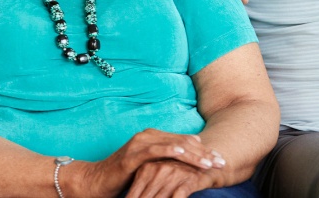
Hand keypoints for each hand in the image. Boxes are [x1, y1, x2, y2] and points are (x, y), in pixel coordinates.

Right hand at [72, 129, 224, 196]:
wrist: (96, 182)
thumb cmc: (124, 177)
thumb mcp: (151, 168)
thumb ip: (169, 158)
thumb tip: (192, 149)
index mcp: (155, 138)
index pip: (186, 142)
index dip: (205, 151)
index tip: (221, 159)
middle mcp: (149, 136)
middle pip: (183, 142)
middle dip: (204, 153)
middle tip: (222, 160)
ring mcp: (140, 143)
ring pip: (173, 146)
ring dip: (194, 154)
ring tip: (209, 162)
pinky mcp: (132, 154)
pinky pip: (155, 150)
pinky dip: (170, 150)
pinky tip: (184, 152)